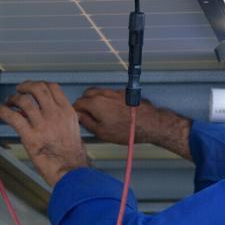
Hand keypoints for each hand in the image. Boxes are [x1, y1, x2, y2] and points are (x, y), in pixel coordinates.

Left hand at [0, 81, 88, 187]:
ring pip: (24, 100)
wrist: (70, 169)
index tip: (33, 87)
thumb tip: (48, 113)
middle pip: (38, 88)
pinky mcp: (30, 136)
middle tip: (20, 89)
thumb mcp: (73, 129)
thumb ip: (62, 118)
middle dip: (26, 86)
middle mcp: (55, 115)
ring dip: (13, 98)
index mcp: (67, 112)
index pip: (53, 88)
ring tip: (9, 101)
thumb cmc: (72, 154)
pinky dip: (2, 110)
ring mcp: (42, 124)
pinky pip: (12, 117)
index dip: (40, 84)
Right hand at [74, 88, 191, 159]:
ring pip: (98, 92)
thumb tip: (79, 117)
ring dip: (94, 100)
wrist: (149, 124)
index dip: (76, 111)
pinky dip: (105, 100)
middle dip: (84, 103)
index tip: (77, 116)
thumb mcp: (102, 132)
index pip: (77, 102)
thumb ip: (87, 122)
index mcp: (96, 103)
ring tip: (98, 113)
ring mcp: (114, 92)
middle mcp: (104, 94)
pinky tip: (110, 110)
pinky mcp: (123, 93)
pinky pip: (109, 94)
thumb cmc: (128, 129)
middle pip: (86, 94)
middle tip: (86, 114)